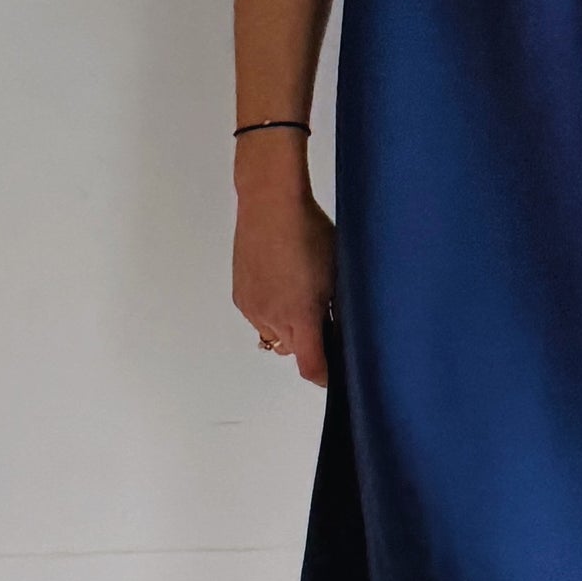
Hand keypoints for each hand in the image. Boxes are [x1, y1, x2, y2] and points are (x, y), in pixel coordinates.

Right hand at [233, 148, 337, 385]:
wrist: (271, 204)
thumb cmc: (309, 231)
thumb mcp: (336, 273)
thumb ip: (337, 309)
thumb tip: (341, 330)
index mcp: (301, 315)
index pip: (311, 366)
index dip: (325, 376)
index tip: (335, 374)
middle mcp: (273, 318)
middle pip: (293, 351)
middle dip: (309, 341)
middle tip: (324, 315)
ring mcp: (253, 308)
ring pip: (274, 336)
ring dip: (288, 326)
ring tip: (300, 293)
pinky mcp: (240, 297)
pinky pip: (259, 318)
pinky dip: (272, 312)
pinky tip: (282, 284)